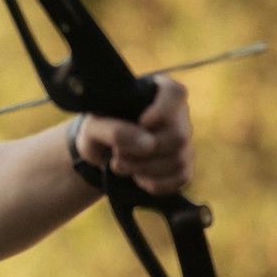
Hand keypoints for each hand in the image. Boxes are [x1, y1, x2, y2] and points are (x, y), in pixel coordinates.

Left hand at [74, 76, 193, 194]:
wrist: (99, 153)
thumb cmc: (98, 131)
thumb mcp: (92, 127)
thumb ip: (114, 130)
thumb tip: (148, 144)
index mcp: (158, 93)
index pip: (176, 93)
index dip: (162, 111)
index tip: (142, 122)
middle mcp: (178, 115)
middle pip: (179, 136)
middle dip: (143, 153)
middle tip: (117, 156)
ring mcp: (184, 140)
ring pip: (179, 160)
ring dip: (144, 169)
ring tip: (120, 166)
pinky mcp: (183, 164)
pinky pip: (182, 177)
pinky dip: (156, 183)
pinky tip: (137, 179)